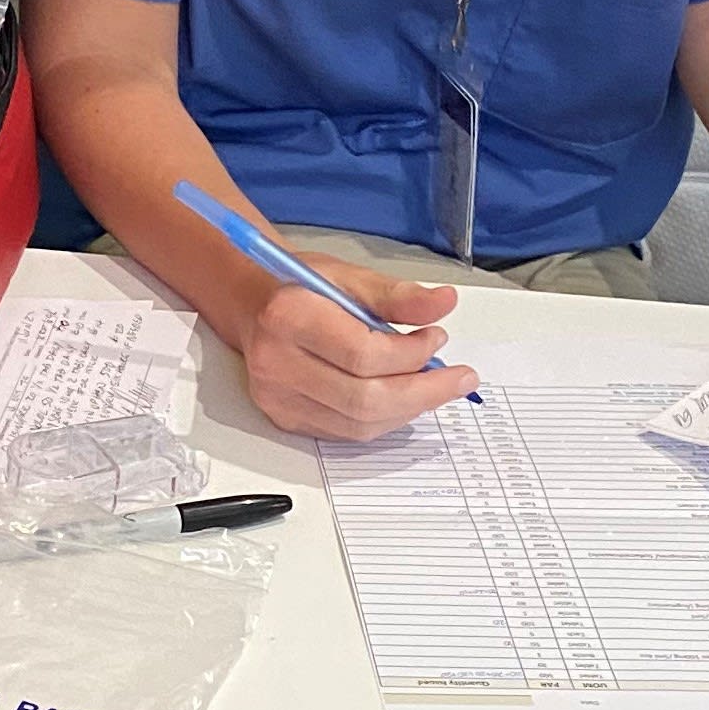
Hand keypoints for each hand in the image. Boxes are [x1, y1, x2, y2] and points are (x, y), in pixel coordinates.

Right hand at [240, 257, 478, 441]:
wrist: (250, 304)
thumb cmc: (299, 286)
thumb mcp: (349, 276)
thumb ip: (398, 296)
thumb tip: (443, 303)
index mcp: (289, 316)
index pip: (363, 354)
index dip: (411, 353)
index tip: (438, 338)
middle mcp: (277, 363)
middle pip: (363, 399)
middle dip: (422, 393)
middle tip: (458, 379)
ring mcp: (277, 397)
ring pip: (358, 425)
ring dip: (406, 409)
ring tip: (433, 386)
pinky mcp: (283, 417)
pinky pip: (346, 432)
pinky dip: (383, 419)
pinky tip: (402, 398)